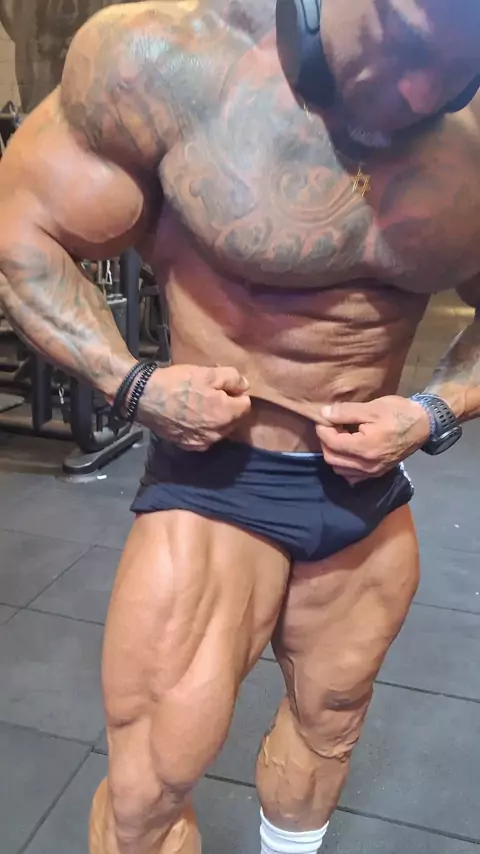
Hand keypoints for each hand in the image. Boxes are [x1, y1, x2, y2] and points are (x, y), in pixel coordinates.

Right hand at [138, 364, 250, 449]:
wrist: (145, 397)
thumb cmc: (178, 383)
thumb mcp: (208, 373)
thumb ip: (233, 378)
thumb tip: (245, 386)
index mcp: (226, 415)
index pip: (246, 406)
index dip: (236, 394)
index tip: (224, 387)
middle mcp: (218, 434)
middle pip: (234, 420)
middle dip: (228, 408)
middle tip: (210, 395)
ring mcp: (202, 442)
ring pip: (219, 430)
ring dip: (216, 420)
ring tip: (199, 406)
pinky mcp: (187, 446)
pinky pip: (204, 437)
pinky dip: (202, 429)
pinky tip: (190, 417)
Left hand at [315, 395, 430, 483]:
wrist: (423, 425)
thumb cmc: (398, 413)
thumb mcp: (371, 407)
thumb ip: (345, 412)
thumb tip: (323, 414)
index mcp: (365, 448)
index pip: (331, 443)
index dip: (323, 429)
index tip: (326, 417)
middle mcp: (367, 465)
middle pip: (331, 458)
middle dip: (326, 441)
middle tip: (332, 426)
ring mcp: (372, 472)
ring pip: (339, 468)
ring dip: (333, 452)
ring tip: (341, 436)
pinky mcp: (376, 473)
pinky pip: (351, 475)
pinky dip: (344, 463)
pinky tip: (349, 449)